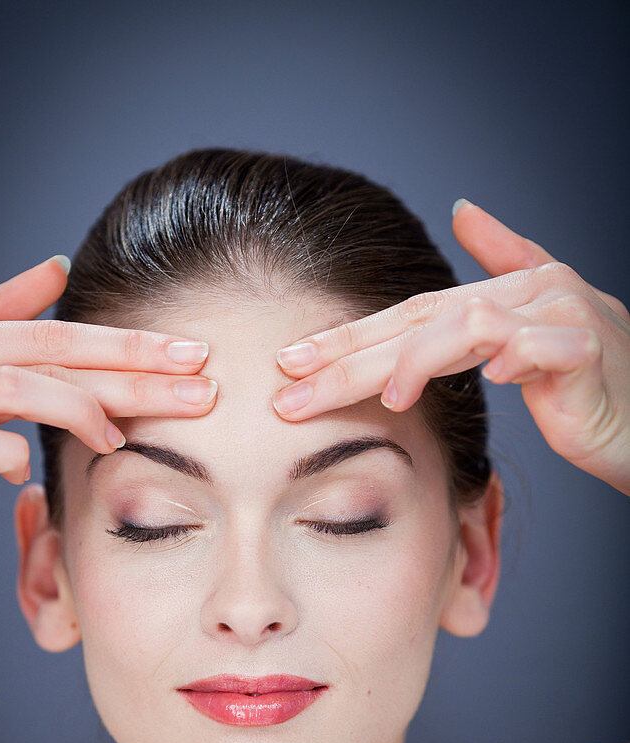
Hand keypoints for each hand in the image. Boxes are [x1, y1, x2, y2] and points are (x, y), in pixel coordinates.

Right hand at [0, 256, 216, 550]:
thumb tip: (54, 267)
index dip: (127, 342)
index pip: (57, 333)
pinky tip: (23, 472)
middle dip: (134, 369)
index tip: (192, 352)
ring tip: (120, 438)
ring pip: (19, 387)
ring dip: (81, 409)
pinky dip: (7, 453)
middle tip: (200, 385)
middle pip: (53, 354)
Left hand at [272, 201, 629, 494]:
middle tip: (292, 386)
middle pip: (421, 321)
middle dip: (351, 356)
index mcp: (501, 294)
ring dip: (419, 360)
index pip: (407, 315)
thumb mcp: (533, 328)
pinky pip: (542, 349)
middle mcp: (526, 293)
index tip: (290, 363)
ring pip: (469, 326)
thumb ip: (501, 266)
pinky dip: (516, 356)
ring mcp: (558, 317)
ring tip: (387, 398)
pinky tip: (492, 374)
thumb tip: (465, 207)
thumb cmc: (587, 383)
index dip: (347, 337)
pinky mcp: (586, 350)